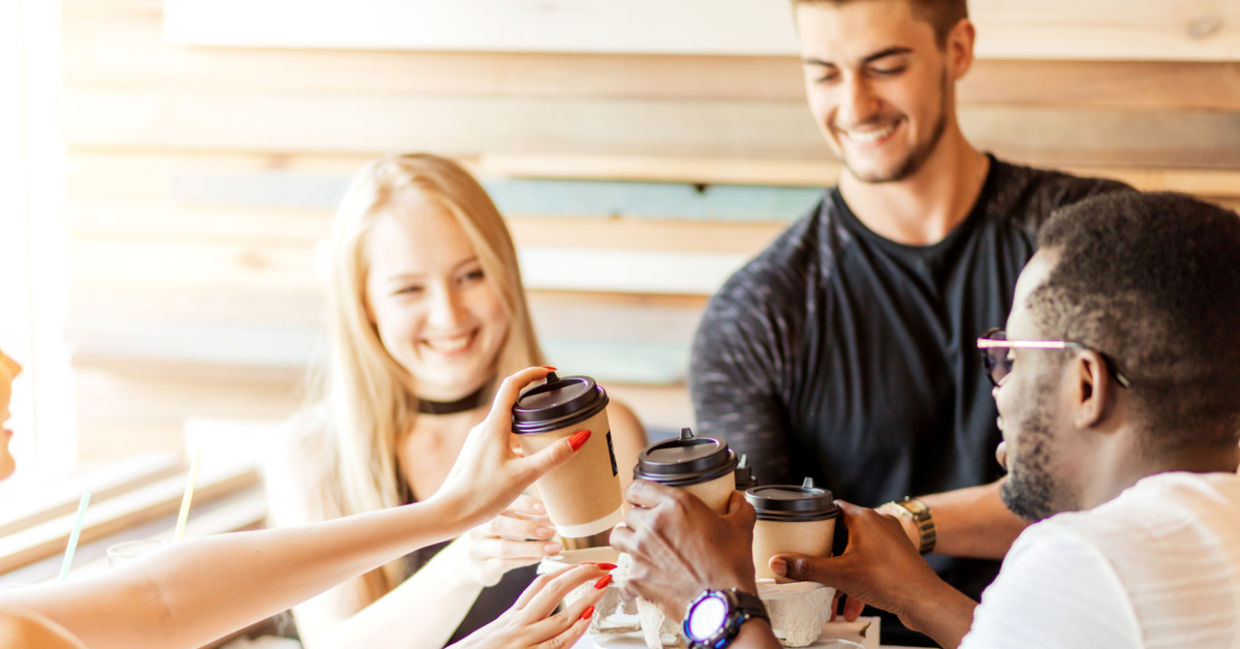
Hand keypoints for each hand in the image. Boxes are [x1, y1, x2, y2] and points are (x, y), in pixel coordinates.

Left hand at [434, 367, 582, 527]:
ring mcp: (479, 442)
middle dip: (535, 400)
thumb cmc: (481, 495)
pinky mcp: (478, 455)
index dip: (532, 373)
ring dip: (527, 423)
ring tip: (549, 432)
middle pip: (511, 403)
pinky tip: (529, 458)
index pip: (512, 385)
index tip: (550, 372)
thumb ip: (553, 456)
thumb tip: (582, 436)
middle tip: (556, 402)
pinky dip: (518, 440)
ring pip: (507, 423)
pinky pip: (501, 439)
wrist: (448, 514)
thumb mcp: (524, 475)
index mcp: (493, 426)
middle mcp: (484, 429)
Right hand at [450, 563, 611, 648]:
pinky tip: (587, 618)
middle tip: (602, 565)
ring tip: (604, 585)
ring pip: (560, 614)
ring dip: (586, 597)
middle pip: (552, 589)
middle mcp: (516, 625)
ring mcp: (522, 642)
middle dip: (580, 573)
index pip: (538, 585)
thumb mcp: (492, 639)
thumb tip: (534, 622)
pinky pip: (556, 642)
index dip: (563, 571)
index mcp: (509, 619)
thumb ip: (513, 628)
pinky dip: (575, 629)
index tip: (583, 563)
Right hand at [461, 494, 562, 586]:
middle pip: (499, 525)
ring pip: (504, 548)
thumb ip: (529, 516)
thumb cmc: (496, 536)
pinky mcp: (481, 570)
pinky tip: (540, 557)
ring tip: (554, 547)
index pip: (502, 503)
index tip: (544, 508)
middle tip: (552, 531)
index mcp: (483, 511)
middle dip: (528, 527)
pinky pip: (504, 564)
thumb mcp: (509, 521)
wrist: (469, 564)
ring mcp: (476, 550)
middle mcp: (476, 529)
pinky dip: (525, 560)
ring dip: (532, 547)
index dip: (524, 504)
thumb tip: (552, 515)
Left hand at [609, 480, 756, 618]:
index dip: (638, 494)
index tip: (641, 500)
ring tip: (641, 548)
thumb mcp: (740, 530)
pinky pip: (623, 571)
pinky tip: (644, 577)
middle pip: (629, 514)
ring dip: (627, 540)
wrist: (721, 604)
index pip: (638, 488)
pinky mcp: (635, 576)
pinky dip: (631, 574)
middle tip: (651, 530)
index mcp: (675, 505)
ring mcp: (640, 550)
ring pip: (618, 537)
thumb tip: (737, 501)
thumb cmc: (729, 568)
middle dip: (638, 520)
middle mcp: (653, 524)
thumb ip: (739, 509)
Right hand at [770, 500, 946, 629]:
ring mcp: (891, 540)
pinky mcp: (898, 557)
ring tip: (833, 591)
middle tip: (815, 562)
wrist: (923, 600)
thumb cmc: (890, 579)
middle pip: (844, 532)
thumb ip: (807, 568)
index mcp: (864, 517)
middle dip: (829, 553)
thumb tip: (780, 563)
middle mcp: (879, 523)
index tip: (804, 530)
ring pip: (857, 552)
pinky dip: (859, 579)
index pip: (833, 508)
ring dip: (843, 572)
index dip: (816, 520)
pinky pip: (871, 563)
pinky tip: (851, 601)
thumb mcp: (839, 574)